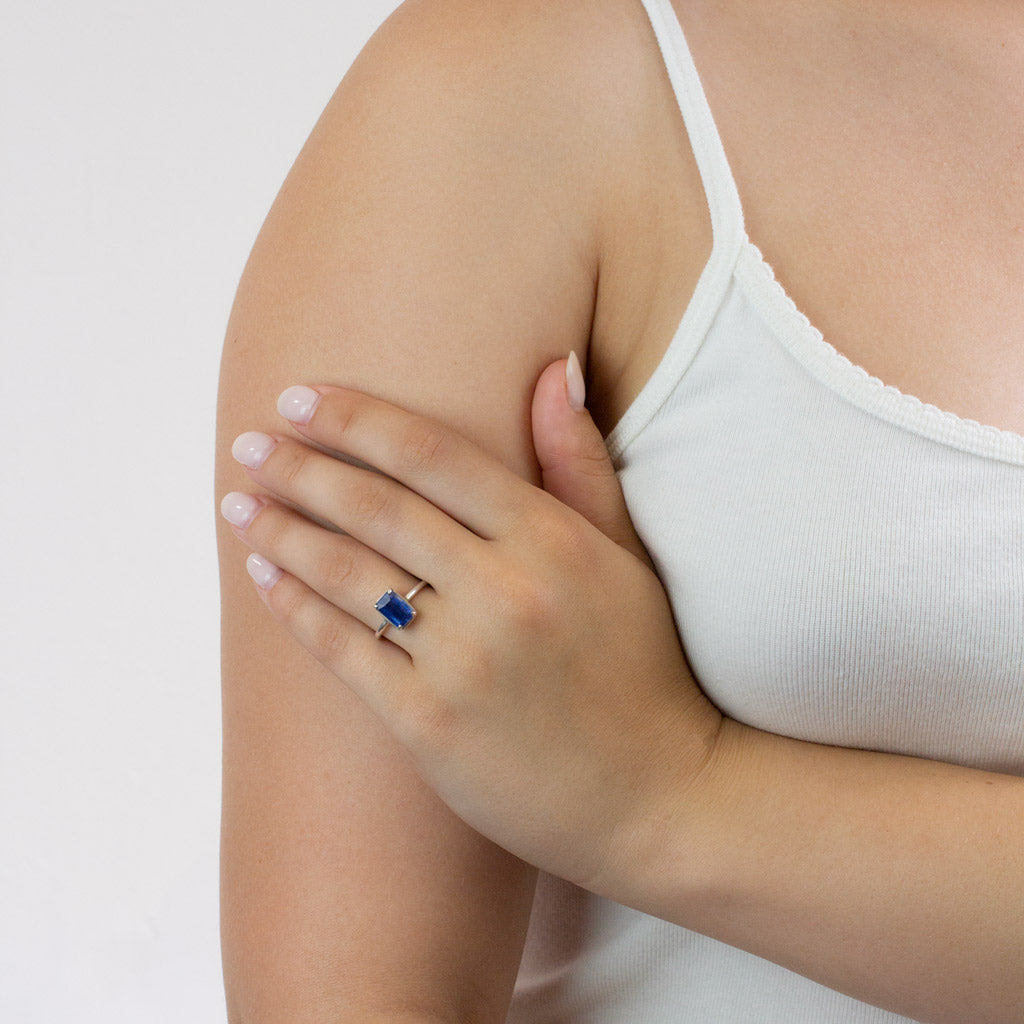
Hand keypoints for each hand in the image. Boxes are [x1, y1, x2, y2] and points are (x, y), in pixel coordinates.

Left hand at [220, 358, 721, 897]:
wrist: (657, 795)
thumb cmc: (642, 667)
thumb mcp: (625, 555)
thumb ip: (580, 461)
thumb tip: (555, 365)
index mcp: (551, 539)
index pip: (433, 456)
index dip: (358, 421)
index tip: (301, 399)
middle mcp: (503, 591)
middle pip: (377, 509)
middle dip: (302, 469)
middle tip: (250, 445)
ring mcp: (462, 661)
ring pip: (350, 576)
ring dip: (283, 533)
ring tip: (239, 504)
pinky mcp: (429, 724)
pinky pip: (344, 652)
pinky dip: (297, 609)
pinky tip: (265, 577)